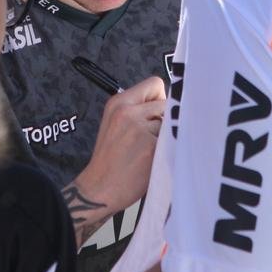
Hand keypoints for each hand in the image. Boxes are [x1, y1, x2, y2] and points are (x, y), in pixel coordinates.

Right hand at [64, 76, 165, 246]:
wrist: (99, 187)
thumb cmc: (110, 159)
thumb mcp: (115, 123)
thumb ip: (138, 109)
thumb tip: (170, 103)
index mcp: (118, 102)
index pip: (155, 84)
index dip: (160, 99)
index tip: (155, 115)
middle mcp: (127, 111)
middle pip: (167, 102)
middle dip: (165, 119)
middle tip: (152, 138)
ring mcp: (139, 128)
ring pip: (171, 121)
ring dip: (167, 135)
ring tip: (151, 150)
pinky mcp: (150, 146)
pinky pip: (172, 139)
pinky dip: (167, 149)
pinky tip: (153, 159)